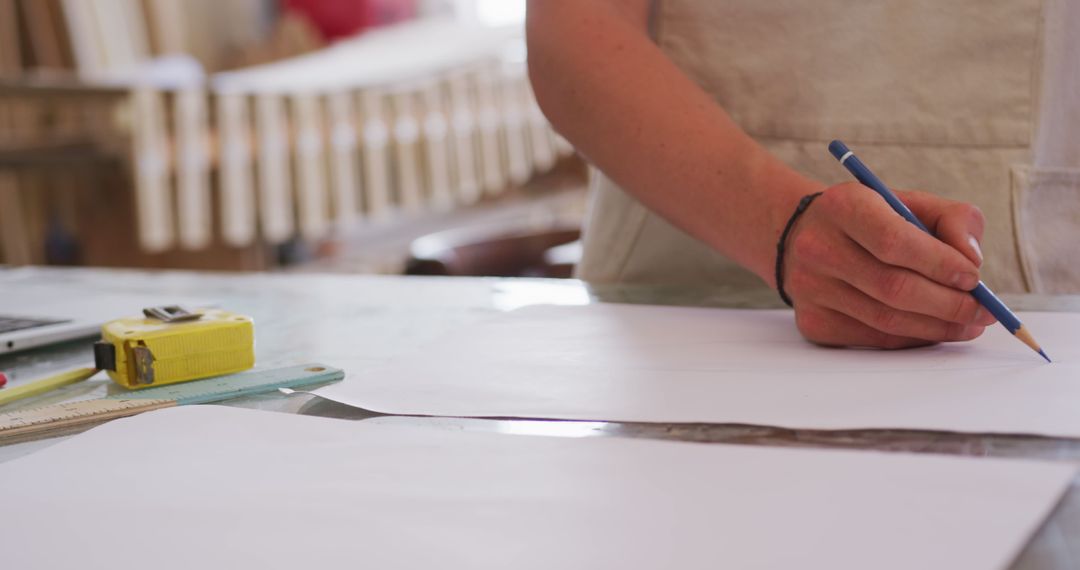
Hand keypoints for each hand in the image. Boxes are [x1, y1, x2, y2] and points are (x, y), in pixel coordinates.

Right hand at [782, 182, 996, 347]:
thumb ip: (953, 220)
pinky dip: (912, 338)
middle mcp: (818, 248)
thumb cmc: (871, 219)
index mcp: (843, 207)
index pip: (893, 241)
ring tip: (968, 323)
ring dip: (937, 327)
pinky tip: (934, 329)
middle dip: (948, 304)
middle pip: (893, 288)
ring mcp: (810, 289)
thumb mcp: (911, 202)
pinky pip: (873, 339)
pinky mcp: (812, 321)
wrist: (805, 236)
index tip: (974, 278)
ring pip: (886, 320)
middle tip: (983, 311)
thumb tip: (972, 260)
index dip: (940, 264)